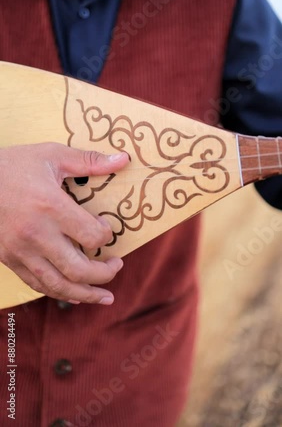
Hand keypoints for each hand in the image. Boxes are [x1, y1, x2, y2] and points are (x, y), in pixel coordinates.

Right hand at [0, 143, 128, 304]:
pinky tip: (74, 295)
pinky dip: (59, 293)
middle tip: (116, 266)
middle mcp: (35, 233)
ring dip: (86, 294)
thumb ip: (89, 161)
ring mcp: (20, 250)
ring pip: (58, 285)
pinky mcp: (8, 258)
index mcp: (50, 206)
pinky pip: (37, 284)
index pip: (91, 235)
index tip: (106, 228)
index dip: (106, 235)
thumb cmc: (15, 165)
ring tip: (105, 296)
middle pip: (78, 269)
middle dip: (105, 273)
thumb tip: (124, 159)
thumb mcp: (53, 155)